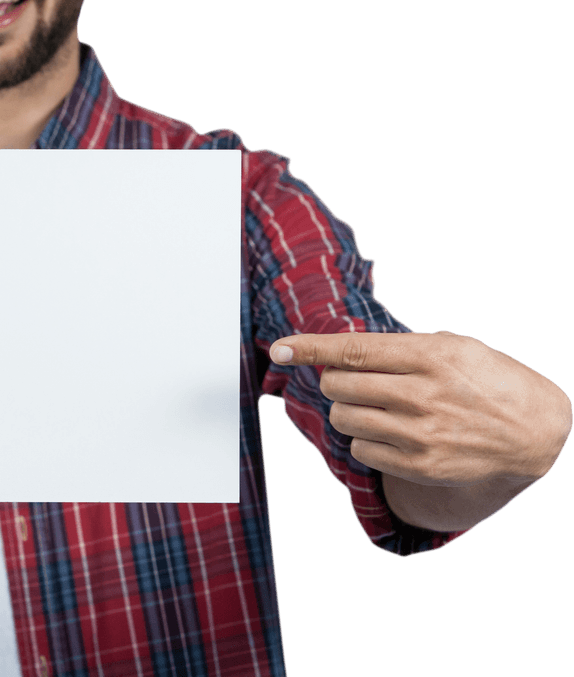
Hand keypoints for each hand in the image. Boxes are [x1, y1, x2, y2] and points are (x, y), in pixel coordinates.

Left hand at [270, 330, 571, 488]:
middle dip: (333, 380)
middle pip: (338, 385)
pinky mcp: (420, 466)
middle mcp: (422, 394)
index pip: (353, 350)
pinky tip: (388, 431)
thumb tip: (340, 351)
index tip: (279, 348)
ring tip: (376, 407)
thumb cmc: (483, 377)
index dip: (310, 348)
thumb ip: (398, 347)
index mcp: (428, 355)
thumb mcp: (450, 346)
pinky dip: (363, 439)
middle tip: (351, 381)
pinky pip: (360, 451)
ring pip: (344, 419)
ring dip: (347, 410)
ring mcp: (421, 434)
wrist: (532, 430)